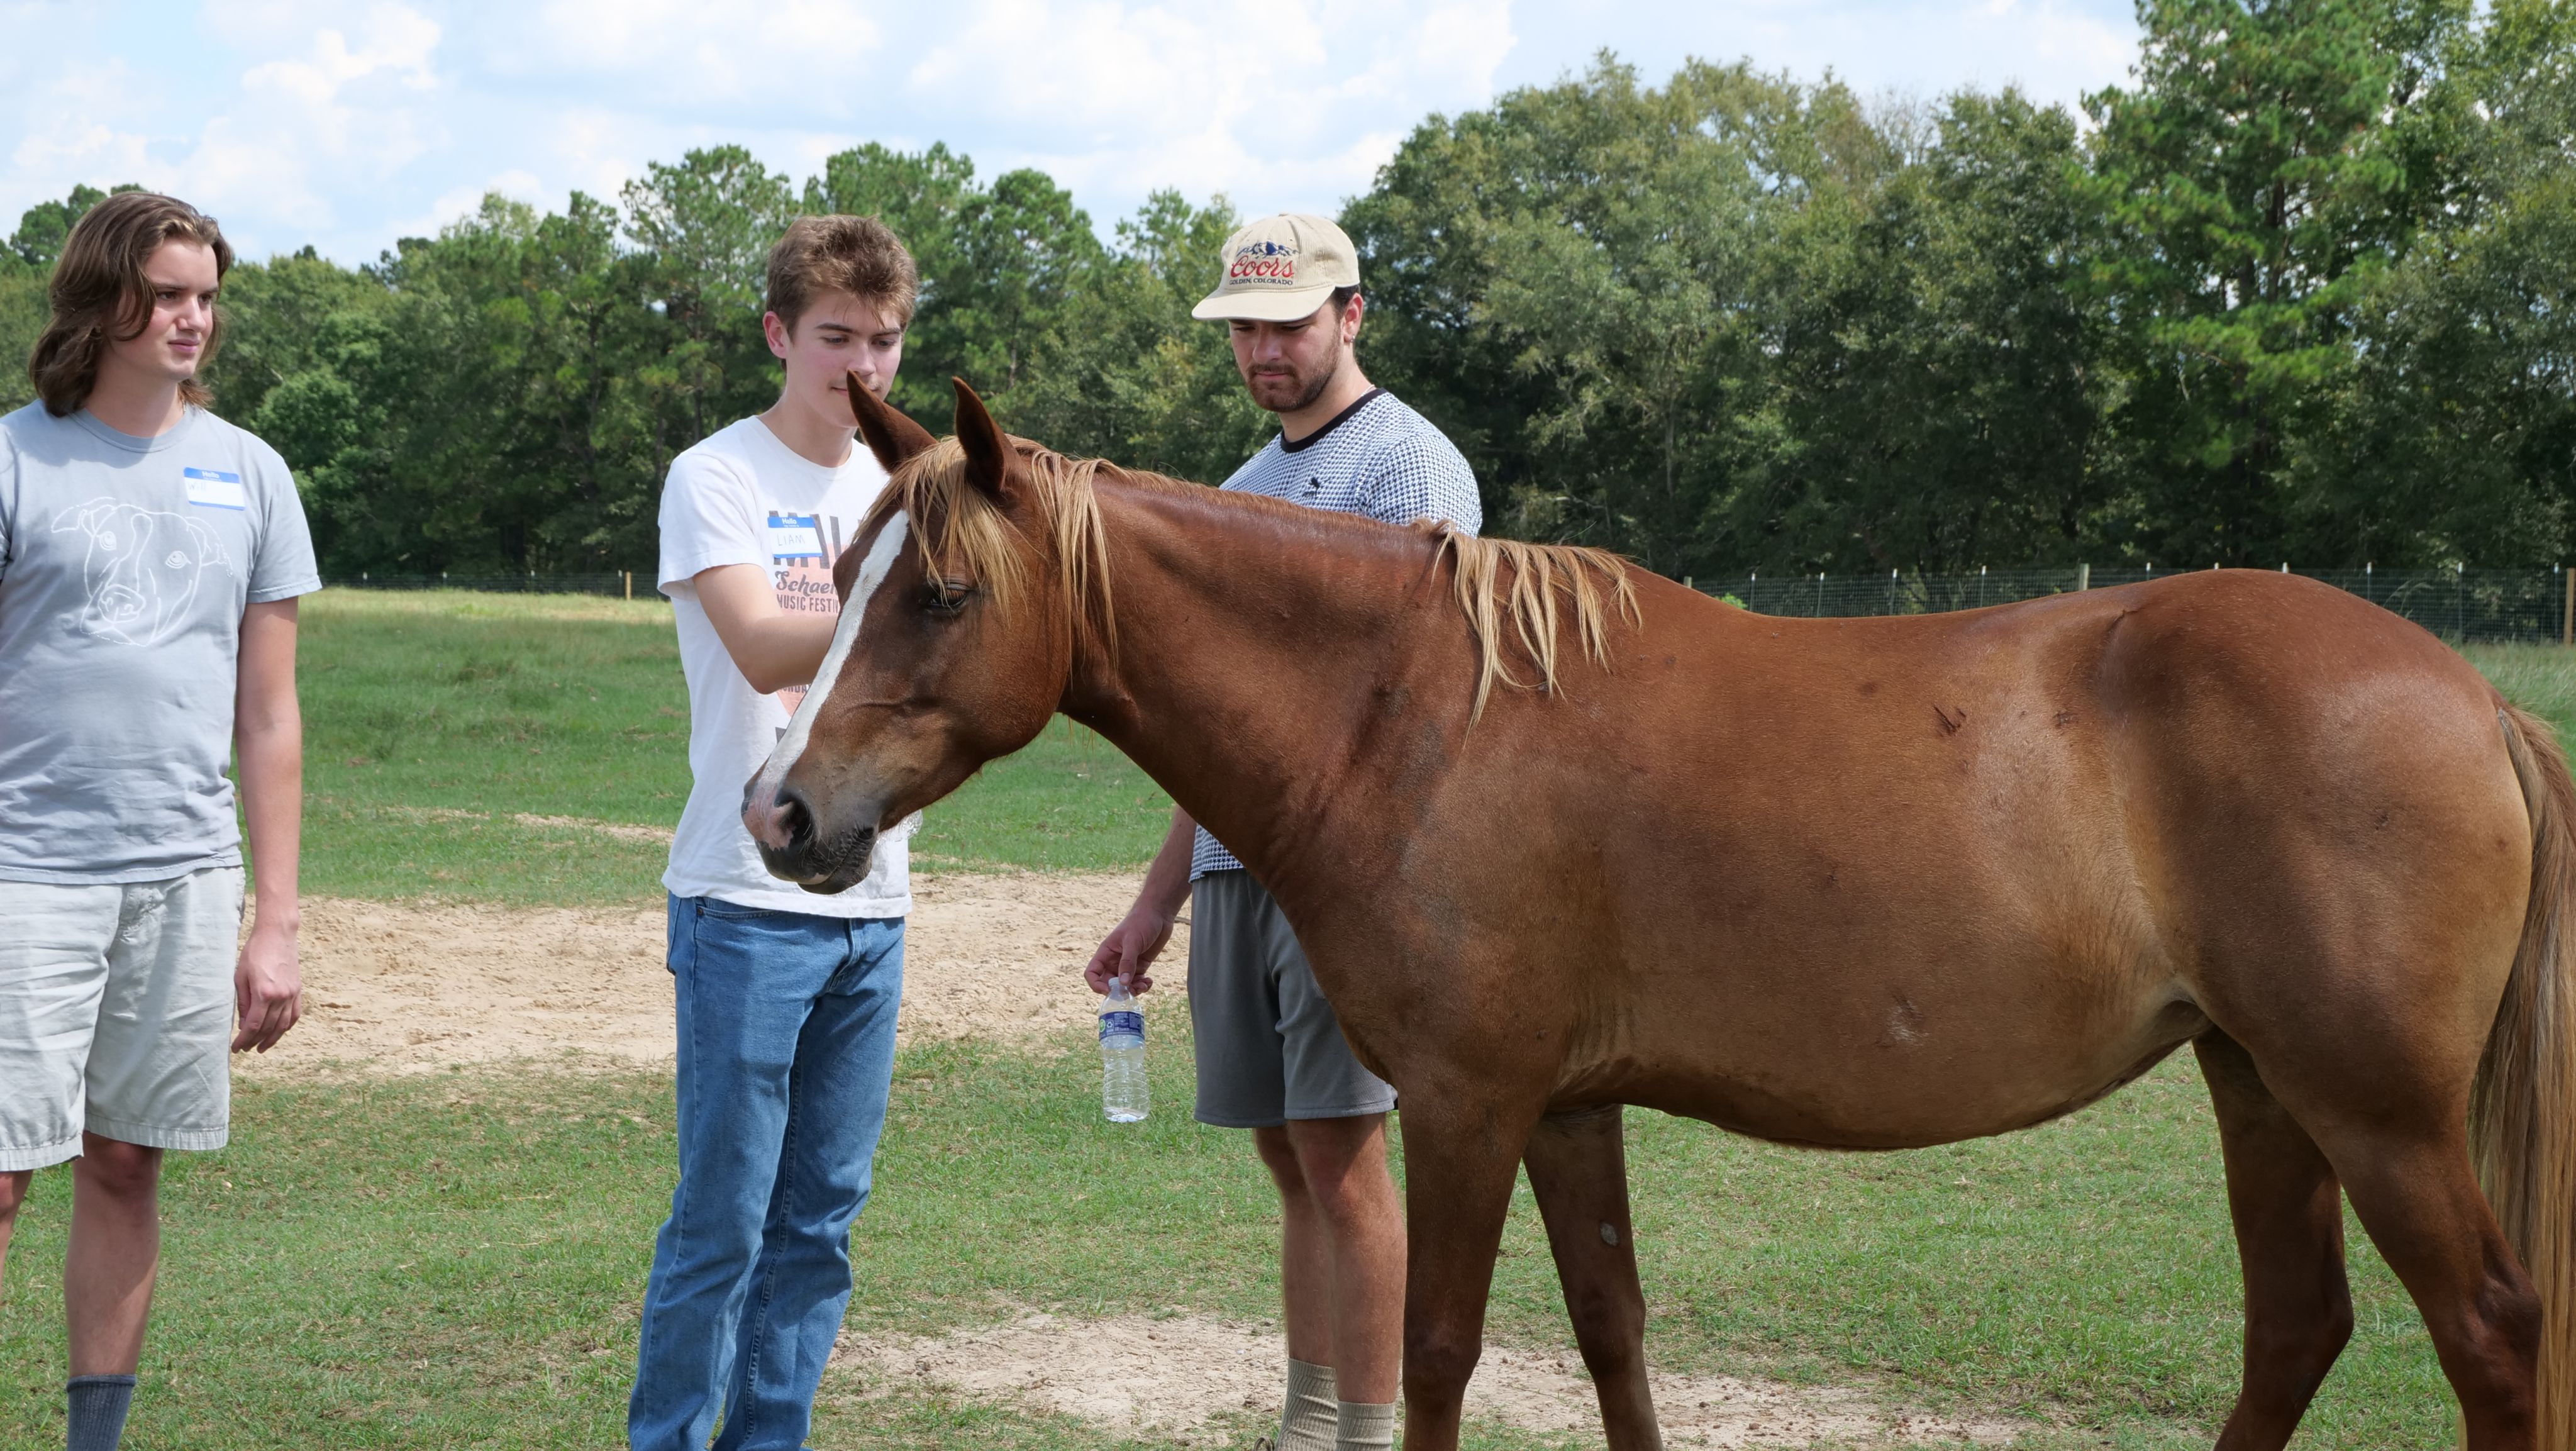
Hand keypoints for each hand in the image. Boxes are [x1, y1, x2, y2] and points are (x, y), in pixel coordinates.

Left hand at [232, 920, 301, 1052]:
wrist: (278, 934)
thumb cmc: (254, 953)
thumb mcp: (240, 977)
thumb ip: (243, 1003)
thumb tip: (243, 1024)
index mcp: (264, 994)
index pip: (253, 1026)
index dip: (243, 1040)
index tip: (235, 1048)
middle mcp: (281, 997)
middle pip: (268, 1029)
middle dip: (255, 1042)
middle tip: (245, 1049)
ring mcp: (292, 994)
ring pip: (283, 1025)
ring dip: (272, 1039)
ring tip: (261, 1047)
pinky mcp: (298, 990)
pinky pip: (294, 1014)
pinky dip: (287, 1026)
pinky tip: (279, 1032)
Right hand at [1084, 902, 1175, 995]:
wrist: (1158, 914)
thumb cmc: (1141, 922)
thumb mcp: (1132, 941)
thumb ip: (1127, 962)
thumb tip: (1123, 984)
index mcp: (1105, 953)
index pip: (1092, 973)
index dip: (1096, 984)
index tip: (1109, 991)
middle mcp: (1114, 961)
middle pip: (1109, 983)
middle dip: (1119, 991)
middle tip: (1132, 991)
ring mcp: (1127, 964)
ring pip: (1125, 985)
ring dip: (1133, 990)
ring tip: (1144, 985)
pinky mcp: (1140, 965)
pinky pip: (1137, 981)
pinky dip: (1142, 985)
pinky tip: (1149, 981)